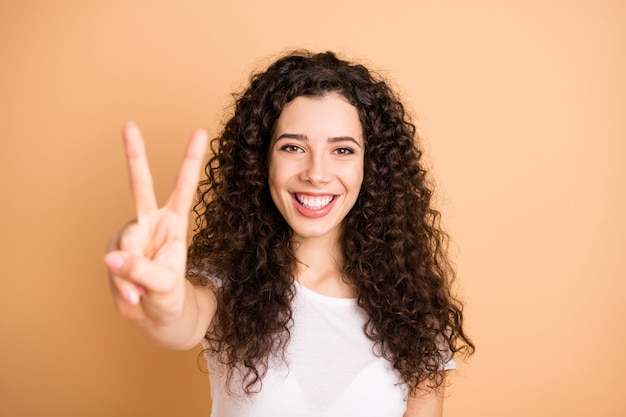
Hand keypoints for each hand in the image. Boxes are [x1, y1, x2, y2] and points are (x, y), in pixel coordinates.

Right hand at [104, 122, 207, 324]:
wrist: (155, 315)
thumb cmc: (169, 296)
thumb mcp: (165, 285)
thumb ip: (142, 271)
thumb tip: (113, 257)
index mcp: (175, 223)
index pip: (183, 188)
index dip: (190, 161)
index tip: (200, 133)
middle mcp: (151, 223)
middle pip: (140, 185)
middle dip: (134, 155)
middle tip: (129, 125)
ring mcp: (131, 236)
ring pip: (124, 244)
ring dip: (132, 273)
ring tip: (143, 291)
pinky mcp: (114, 252)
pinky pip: (114, 266)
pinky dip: (122, 284)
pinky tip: (134, 294)